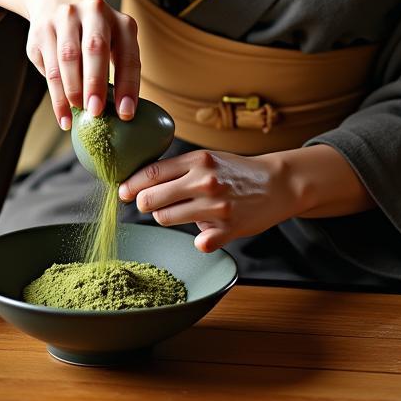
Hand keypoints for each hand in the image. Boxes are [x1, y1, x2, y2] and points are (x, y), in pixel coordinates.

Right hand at [23, 0, 139, 130]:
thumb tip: (118, 111)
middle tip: (96, 112)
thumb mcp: (113, 39)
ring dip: (73, 90)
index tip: (126, 113)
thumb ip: (116, 67)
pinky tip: (62, 114)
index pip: (128, 55)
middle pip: (95, 48)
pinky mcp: (42, 29)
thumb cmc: (93, 30)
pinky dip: (57, 95)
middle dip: (95, 83)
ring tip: (77, 114)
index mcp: (120, 21)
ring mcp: (65, 18)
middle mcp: (94, 13)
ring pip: (68, 58)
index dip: (128, 85)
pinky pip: (49, 66)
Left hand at [118, 149, 297, 252]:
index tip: (123, 191)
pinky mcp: (229, 228)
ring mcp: (217, 206)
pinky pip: (198, 242)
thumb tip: (140, 179)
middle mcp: (205, 181)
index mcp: (197, 160)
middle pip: (152, 199)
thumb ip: (178, 168)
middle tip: (148, 204)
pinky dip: (198, 239)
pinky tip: (206, 230)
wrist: (277, 183)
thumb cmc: (235, 171)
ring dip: (167, 217)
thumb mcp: (207, 159)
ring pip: (166, 218)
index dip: (131, 184)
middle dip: (144, 203)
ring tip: (182, 212)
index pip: (151, 173)